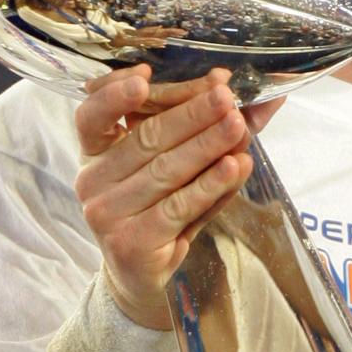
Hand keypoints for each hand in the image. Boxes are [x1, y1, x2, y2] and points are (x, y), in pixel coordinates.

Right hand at [74, 64, 283, 327]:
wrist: (143, 275)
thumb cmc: (159, 208)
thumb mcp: (173, 165)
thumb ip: (206, 129)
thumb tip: (260, 100)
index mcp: (94, 152)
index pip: (91, 116)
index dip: (113, 94)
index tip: (145, 76)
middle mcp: (91, 181)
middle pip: (145, 138)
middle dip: (191, 114)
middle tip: (226, 97)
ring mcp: (107, 214)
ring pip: (166, 171)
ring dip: (207, 146)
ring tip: (239, 126)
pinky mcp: (132, 242)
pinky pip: (179, 206)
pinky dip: (211, 185)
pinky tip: (235, 166)